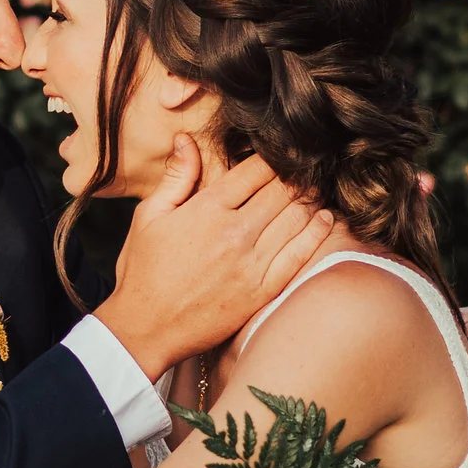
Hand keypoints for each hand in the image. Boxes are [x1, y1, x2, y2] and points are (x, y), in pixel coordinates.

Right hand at [93, 139, 332, 380]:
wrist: (144, 329)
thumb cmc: (142, 272)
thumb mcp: (149, 216)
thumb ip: (176, 176)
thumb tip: (186, 139)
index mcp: (207, 209)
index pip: (255, 170)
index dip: (275, 155)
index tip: (284, 149)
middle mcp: (234, 233)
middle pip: (282, 191)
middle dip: (297, 174)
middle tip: (308, 165)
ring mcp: (251, 264)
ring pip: (296, 218)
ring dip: (310, 198)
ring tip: (315, 187)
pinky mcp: (261, 291)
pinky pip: (299, 255)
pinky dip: (317, 232)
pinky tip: (325, 219)